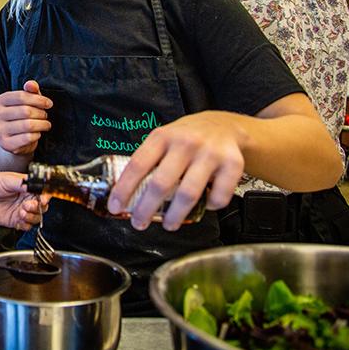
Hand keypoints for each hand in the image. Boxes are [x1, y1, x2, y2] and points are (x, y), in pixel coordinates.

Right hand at [0, 80, 52, 160]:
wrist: (13, 141)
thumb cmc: (21, 117)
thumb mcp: (26, 102)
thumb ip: (30, 91)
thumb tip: (31, 84)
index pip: (21, 96)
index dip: (38, 99)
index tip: (49, 104)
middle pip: (26, 111)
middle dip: (41, 113)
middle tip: (46, 116)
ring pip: (28, 125)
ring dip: (42, 124)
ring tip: (46, 124)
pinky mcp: (5, 144)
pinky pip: (27, 138)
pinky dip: (37, 135)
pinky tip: (38, 134)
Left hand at [0, 171, 48, 229]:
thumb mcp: (6, 179)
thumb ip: (22, 183)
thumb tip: (35, 184)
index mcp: (26, 186)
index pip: (43, 192)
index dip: (45, 196)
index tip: (43, 199)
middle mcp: (25, 198)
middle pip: (42, 206)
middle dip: (38, 207)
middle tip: (28, 205)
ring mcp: (20, 210)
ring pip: (36, 217)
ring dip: (32, 216)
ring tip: (22, 212)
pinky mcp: (14, 220)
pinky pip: (26, 226)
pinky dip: (25, 224)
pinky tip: (19, 219)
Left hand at [106, 111, 245, 231]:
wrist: (224, 125)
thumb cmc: (187, 137)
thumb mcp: (164, 138)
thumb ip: (148, 159)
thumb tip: (124, 193)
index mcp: (162, 137)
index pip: (138, 165)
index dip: (124, 188)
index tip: (116, 206)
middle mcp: (185, 143)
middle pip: (161, 183)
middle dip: (146, 208)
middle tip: (139, 223)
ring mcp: (210, 154)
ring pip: (188, 194)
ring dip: (175, 215)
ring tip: (168, 224)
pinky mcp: (232, 164)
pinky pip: (219, 196)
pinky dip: (211, 206)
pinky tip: (205, 206)